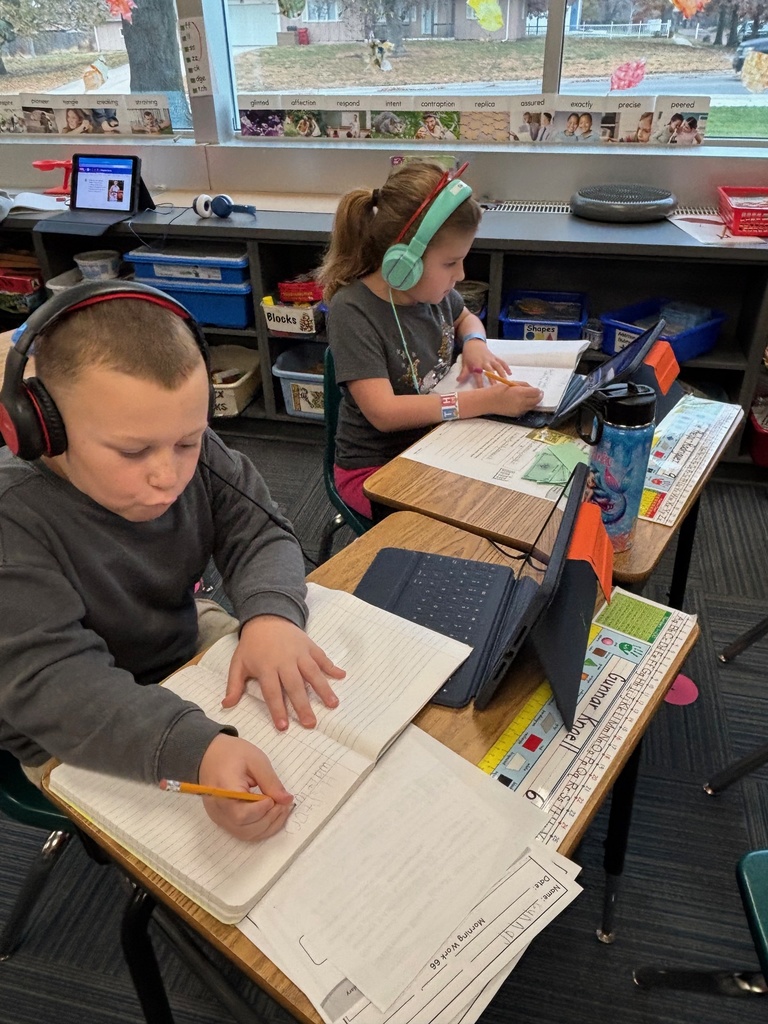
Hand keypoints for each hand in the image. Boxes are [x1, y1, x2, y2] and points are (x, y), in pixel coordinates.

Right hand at [198, 734, 293, 840]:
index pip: (241, 814)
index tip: (274, 798)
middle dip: (269, 818)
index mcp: (223, 790)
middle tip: (283, 804)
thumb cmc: (233, 754)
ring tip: (280, 809)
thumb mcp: (256, 760)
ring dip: (268, 826)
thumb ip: (271, 782)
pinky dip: (260, 828)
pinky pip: (243, 832)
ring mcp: (219, 817)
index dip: (261, 810)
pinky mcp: (223, 820)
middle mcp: (218, 809)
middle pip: (244, 828)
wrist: (210, 755)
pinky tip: (271, 815)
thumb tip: (287, 800)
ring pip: (245, 834)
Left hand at [222, 616, 344, 729]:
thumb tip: (226, 705)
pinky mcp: (309, 646)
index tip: (283, 727)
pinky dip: (332, 666)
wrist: (266, 618)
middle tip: (311, 723)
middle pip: (294, 686)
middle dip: (303, 706)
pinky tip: (342, 676)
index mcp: (266, 667)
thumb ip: (233, 685)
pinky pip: (322, 657)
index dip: (277, 710)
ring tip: (333, 704)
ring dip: (323, 688)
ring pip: (312, 673)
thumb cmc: (252, 645)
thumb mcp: (238, 663)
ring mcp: (299, 653)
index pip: (272, 692)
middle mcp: (284, 661)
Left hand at [457, 339, 509, 385]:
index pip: (478, 376)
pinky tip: (510, 373)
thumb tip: (458, 381)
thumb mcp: (465, 364)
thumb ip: (463, 373)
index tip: (482, 391)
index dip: (480, 383)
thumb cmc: (469, 355)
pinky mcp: (495, 357)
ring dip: (502, 373)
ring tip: (505, 381)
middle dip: (493, 379)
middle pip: (490, 371)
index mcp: (476, 365)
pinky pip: (501, 361)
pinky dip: (506, 367)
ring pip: (497, 366)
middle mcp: (484, 362)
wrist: (474, 343)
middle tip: (496, 388)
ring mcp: (491, 359)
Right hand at [486, 382, 543, 417]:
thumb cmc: (497, 390)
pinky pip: (526, 410)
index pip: (536, 392)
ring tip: (532, 397)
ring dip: (534, 402)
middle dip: (539, 396)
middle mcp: (521, 402)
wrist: (488, 401)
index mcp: (520, 393)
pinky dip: (528, 406)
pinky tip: (524, 402)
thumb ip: (523, 385)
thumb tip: (532, 388)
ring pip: (532, 406)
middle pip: (537, 400)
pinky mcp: (516, 414)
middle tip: (540, 393)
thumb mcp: (511, 383)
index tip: (538, 389)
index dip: (538, 390)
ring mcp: (519, 409)